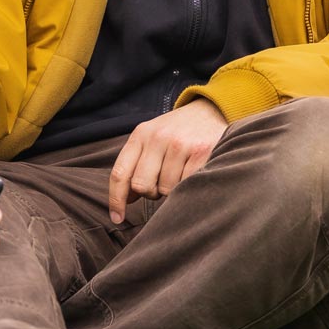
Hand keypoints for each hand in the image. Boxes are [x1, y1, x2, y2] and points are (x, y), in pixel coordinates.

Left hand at [109, 98, 227, 221]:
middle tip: (162, 184)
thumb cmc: (178, 131)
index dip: (116, 200)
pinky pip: (186, 185)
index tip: (117, 218)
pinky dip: (188, 185)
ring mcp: (180, 144)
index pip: (120, 173)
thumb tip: (127, 199)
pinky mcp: (201, 151)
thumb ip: (137, 165)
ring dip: (172, 189)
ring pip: (165, 189)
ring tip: (181, 174)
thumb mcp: (153, 139)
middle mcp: (158, 137)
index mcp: (141, 134)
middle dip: (150, 193)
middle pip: (142, 185)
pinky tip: (194, 173)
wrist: (211, 110)